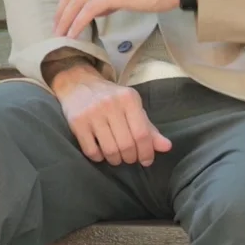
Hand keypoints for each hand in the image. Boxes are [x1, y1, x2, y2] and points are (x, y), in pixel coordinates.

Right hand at [54, 65, 172, 165]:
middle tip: (129, 158)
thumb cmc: (110, 98)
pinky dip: (99, 157)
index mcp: (129, 99)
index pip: (142, 134)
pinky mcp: (77, 122)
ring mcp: (92, 113)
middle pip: (127, 144)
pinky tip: (101, 153)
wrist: (78, 83)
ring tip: (116, 157)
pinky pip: (91, 151)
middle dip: (130, 157)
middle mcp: (111, 104)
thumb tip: (168, 147)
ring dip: (115, 159)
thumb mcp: (132, 107)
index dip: (146, 152)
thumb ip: (149, 128)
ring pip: (110, 150)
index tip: (146, 160)